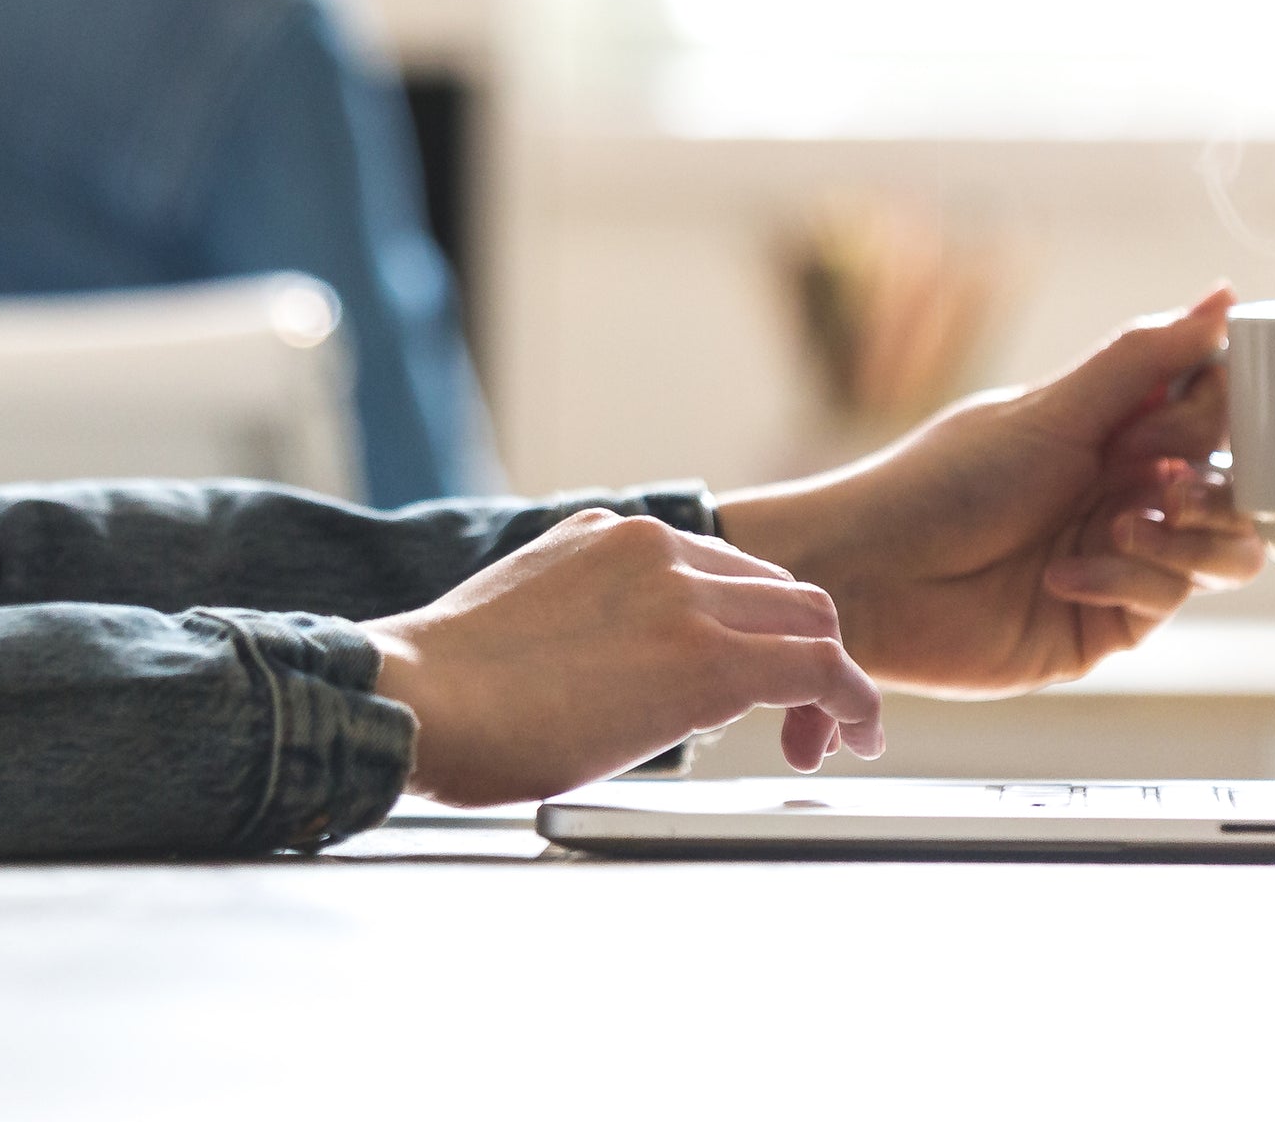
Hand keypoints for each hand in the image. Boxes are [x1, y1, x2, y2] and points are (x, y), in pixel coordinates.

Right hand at [366, 509, 885, 804]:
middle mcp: (656, 548)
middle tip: (803, 722)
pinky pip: (816, 666)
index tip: (754, 689)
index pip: (721, 572)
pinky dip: (853, 699)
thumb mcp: (528, 617)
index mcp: (612, 537)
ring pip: (811, 618)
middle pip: (779, 589)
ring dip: (834, 679)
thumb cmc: (448, 688)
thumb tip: (612, 673)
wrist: (417, 699)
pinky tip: (857, 736)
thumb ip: (587, 620)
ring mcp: (683, 595)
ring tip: (838, 737)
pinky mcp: (705, 658)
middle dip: (803, 651)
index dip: (754, 629)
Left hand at [717, 287, 1261, 694]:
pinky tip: (1063, 576)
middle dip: (1214, 484)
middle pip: (1236, 488)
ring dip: (1185, 537)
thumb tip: (1227, 294)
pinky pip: (1164, 601)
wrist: (876, 575)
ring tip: (1120, 526)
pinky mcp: (1110, 625)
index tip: (1201, 413)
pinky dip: (1124, 580)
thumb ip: (1146, 359)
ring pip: (1224, 554)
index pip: (1216, 413)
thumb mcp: (1052, 410)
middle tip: (1162, 481)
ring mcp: (1125, 561)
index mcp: (1116, 430)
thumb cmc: (945, 481)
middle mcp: (1129, 492)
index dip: (1226, 414)